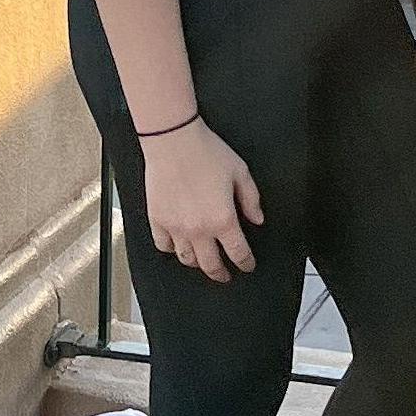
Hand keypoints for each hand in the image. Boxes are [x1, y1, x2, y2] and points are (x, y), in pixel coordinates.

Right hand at [143, 122, 263, 281]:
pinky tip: (177, 246)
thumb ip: (251, 199)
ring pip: (187, 259)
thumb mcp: (240, 172)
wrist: (173, 141)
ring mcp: (176, 227)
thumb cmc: (206, 152)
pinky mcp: (158, 220)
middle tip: (226, 275)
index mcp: (223, 219)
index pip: (238, 253)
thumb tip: (257, 219)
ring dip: (198, 264)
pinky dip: (172, 250)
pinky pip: (164, 246)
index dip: (246, 263)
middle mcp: (199, 229)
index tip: (248, 265)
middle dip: (221, 273)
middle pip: (211, 265)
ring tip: (203, 261)